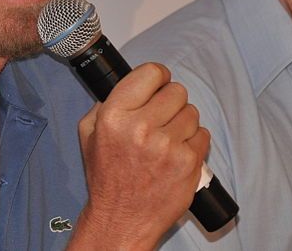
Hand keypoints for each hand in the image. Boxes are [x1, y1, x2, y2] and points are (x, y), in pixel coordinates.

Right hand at [68, 63, 209, 250]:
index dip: (157, 77)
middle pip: (176, 91)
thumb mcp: (89, 133)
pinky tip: (176, 153)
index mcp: (114, 115)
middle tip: (160, 117)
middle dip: (170, 101)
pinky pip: (203, 135)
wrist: (121, 218)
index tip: (158, 85)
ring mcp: (167, 146)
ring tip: (167, 139)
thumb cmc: (107, 177)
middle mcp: (140, 127)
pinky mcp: (188, 163)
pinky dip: (193, 142)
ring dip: (182, 122)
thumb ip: (105, 103)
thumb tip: (130, 82)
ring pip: (192, 112)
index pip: (151, 73)